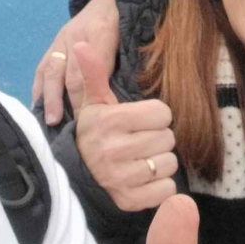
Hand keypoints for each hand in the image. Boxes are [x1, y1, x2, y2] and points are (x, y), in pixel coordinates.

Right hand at [33, 0, 118, 124]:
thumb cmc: (125, 23)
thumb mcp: (132, 37)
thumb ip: (128, 63)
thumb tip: (126, 98)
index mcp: (102, 32)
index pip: (98, 68)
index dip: (98, 94)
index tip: (102, 117)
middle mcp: (77, 36)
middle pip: (72, 74)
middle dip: (73, 103)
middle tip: (77, 127)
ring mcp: (61, 40)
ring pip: (52, 71)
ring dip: (51, 98)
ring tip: (51, 121)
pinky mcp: (52, 45)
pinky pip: (41, 68)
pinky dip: (39, 89)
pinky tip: (38, 107)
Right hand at [74, 42, 178, 211]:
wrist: (75, 174)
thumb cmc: (93, 132)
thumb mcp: (93, 103)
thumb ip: (93, 73)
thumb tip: (82, 43)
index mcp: (110, 121)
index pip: (163, 114)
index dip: (155, 117)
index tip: (139, 121)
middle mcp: (114, 150)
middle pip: (168, 138)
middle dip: (158, 138)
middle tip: (140, 141)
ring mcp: (121, 178)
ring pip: (169, 163)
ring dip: (160, 161)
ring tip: (141, 159)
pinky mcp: (129, 201)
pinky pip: (166, 189)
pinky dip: (160, 185)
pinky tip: (144, 179)